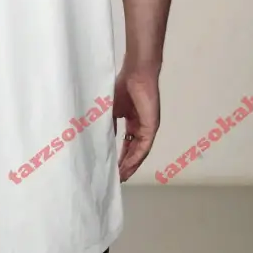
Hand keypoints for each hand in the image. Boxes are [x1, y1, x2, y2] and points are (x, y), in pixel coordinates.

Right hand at [113, 66, 159, 181]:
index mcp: (131, 121)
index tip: (110, 168)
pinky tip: (127, 167)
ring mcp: (147, 127)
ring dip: (130, 165)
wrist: (136, 74)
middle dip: (124, 165)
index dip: (119, 156)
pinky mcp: (151, 127)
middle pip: (133, 151)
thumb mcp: (111, 110)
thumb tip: (100, 141)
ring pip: (138, 152)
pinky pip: (143, 147)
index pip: (126, 143)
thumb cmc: (122, 87)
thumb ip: (108, 125)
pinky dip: (135, 158)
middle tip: (115, 178)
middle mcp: (140, 127)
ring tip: (120, 178)